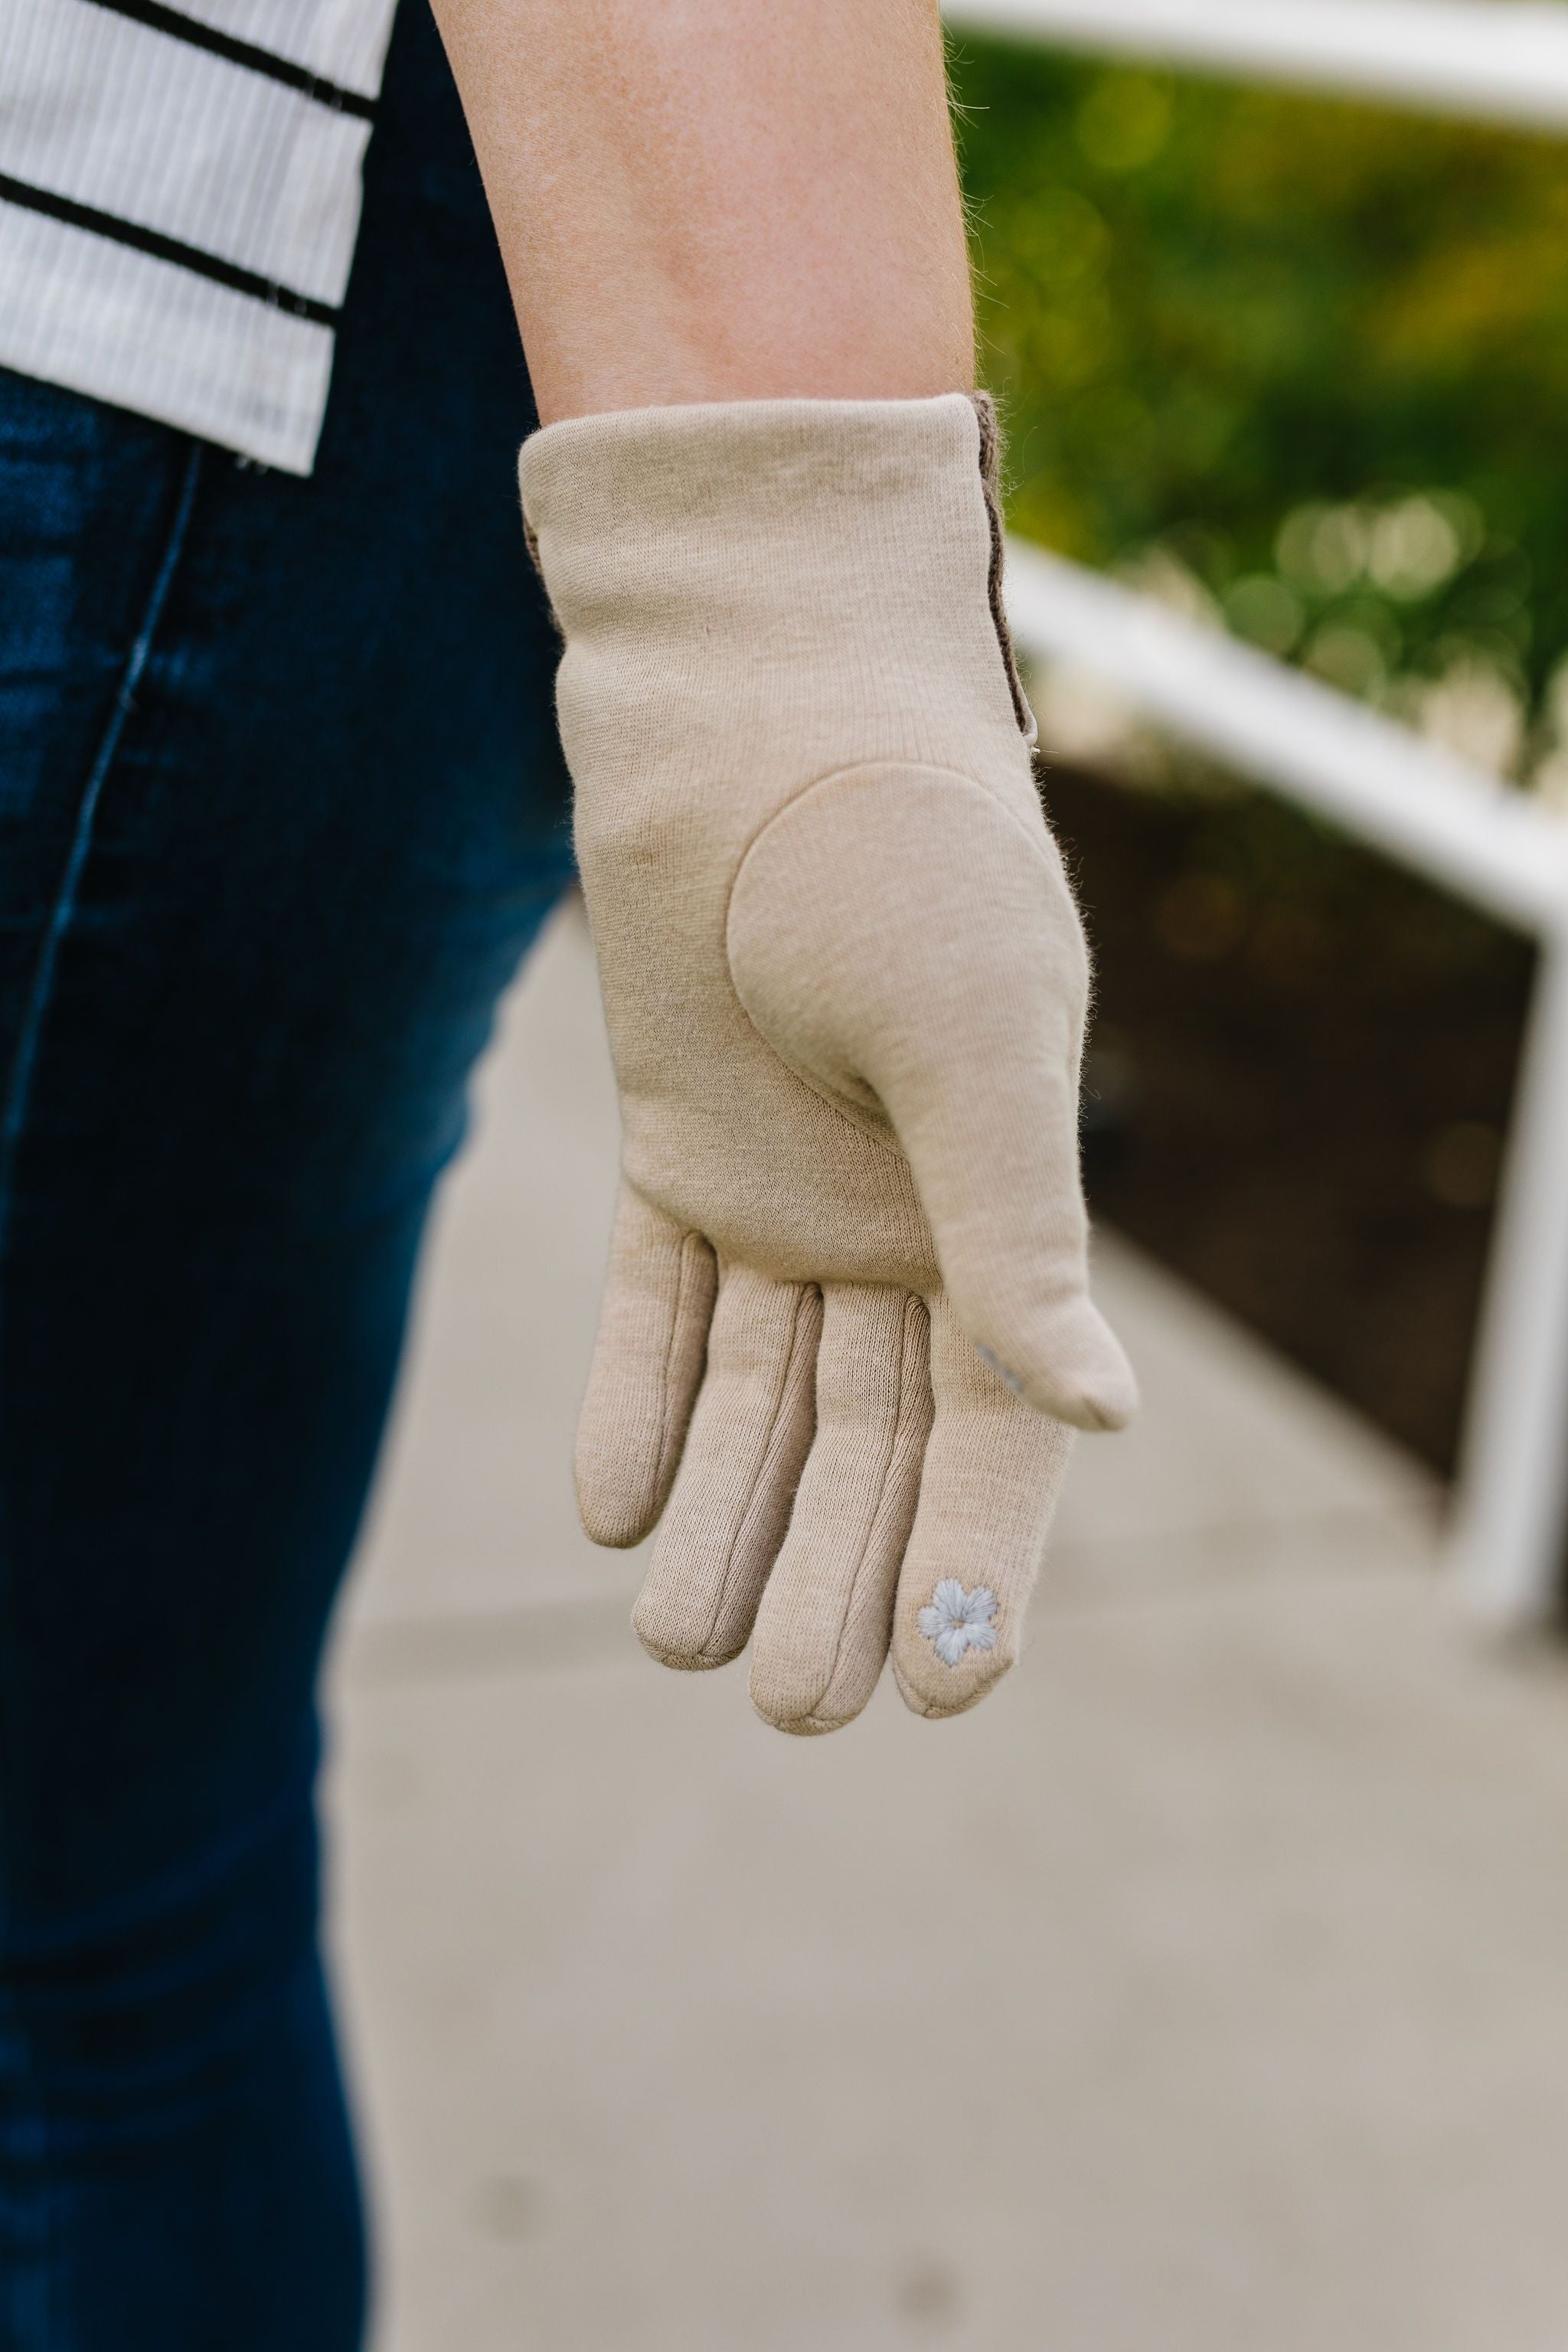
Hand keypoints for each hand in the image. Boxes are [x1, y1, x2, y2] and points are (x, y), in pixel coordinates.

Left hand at [522, 392, 1134, 1731]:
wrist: (756, 702)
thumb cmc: (899, 848)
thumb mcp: (975, 1041)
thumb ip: (1022, 1228)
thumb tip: (1101, 1419)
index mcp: (1004, 1206)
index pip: (1003, 1424)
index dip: (984, 1560)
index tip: (950, 1695)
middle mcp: (902, 1219)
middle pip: (873, 1437)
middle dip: (838, 1569)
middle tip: (791, 1710)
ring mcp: (788, 1190)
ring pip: (759, 1390)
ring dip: (725, 1511)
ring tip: (677, 1643)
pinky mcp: (683, 1145)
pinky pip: (659, 1297)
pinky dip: (636, 1396)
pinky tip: (610, 1506)